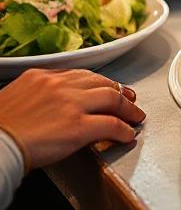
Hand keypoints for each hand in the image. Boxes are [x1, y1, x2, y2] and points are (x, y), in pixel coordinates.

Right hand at [0, 69, 144, 168]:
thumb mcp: (16, 97)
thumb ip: (39, 94)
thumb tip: (52, 104)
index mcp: (42, 76)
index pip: (80, 74)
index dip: (98, 82)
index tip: (106, 88)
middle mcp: (59, 85)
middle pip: (101, 82)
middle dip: (119, 91)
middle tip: (129, 98)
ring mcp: (71, 104)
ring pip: (112, 98)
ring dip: (128, 108)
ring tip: (135, 116)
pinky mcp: (78, 127)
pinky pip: (111, 125)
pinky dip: (124, 130)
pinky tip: (127, 135)